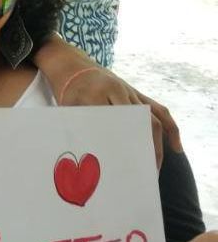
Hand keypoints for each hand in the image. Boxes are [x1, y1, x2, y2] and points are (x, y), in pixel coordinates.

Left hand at [58, 66, 182, 168]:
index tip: (121, 166)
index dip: (120, 144)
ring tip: (154, 168)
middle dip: (144, 149)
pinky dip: (171, 128)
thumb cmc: (68, 93)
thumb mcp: (66, 108)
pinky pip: (160, 110)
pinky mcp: (139, 94)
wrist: (74, 68)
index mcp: (98, 94)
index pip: (115, 123)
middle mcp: (119, 91)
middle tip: (142, 174)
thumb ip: (74, 127)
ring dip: (157, 144)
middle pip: (139, 122)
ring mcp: (132, 92)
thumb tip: (82, 158)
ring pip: (152, 118)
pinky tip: (176, 147)